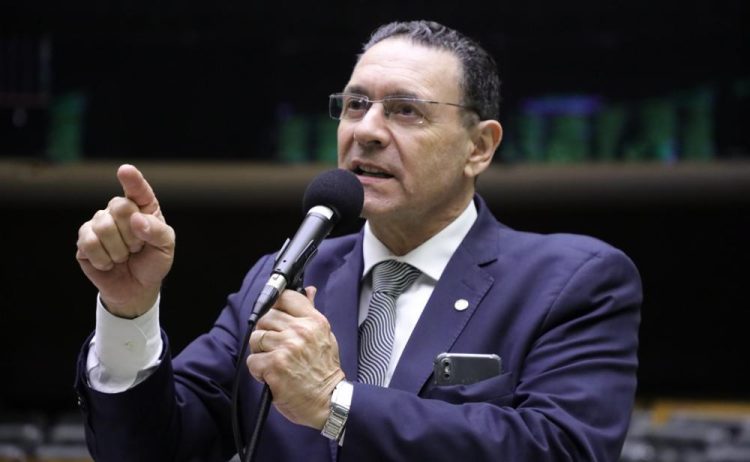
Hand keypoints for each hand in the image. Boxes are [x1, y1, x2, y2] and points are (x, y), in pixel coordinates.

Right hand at [76, 164, 174, 317]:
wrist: (136, 288)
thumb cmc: (153, 262)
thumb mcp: (166, 247)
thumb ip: (158, 231)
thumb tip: (136, 220)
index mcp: (143, 207)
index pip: (138, 190)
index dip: (132, 180)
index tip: (125, 170)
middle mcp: (119, 210)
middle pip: (120, 206)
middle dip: (132, 233)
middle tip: (137, 247)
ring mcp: (99, 223)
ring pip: (103, 226)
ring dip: (119, 249)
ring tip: (124, 256)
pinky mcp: (84, 240)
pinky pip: (89, 243)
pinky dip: (103, 258)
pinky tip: (109, 263)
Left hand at [247, 287, 344, 428]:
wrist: (329, 400)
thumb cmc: (325, 370)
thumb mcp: (325, 336)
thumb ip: (311, 312)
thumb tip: (308, 291)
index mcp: (314, 322)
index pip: (286, 298)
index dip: (276, 306)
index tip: (275, 316)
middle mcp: (300, 331)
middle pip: (266, 317)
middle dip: (266, 332)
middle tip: (275, 347)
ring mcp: (286, 348)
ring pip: (256, 338)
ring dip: (260, 351)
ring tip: (274, 361)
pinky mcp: (274, 366)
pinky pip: (252, 360)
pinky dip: (258, 370)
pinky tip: (271, 375)